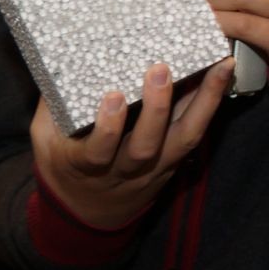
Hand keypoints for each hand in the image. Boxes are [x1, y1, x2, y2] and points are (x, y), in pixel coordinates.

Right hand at [31, 59, 233, 229]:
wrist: (86, 214)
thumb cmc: (64, 164)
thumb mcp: (46, 140)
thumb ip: (52, 104)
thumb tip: (60, 55)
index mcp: (86, 165)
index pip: (97, 152)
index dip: (107, 128)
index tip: (112, 97)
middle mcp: (124, 171)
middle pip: (145, 148)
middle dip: (156, 110)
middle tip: (161, 71)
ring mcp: (155, 168)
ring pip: (182, 141)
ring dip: (202, 104)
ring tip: (218, 68)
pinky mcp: (175, 160)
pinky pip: (195, 135)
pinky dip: (209, 106)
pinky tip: (222, 76)